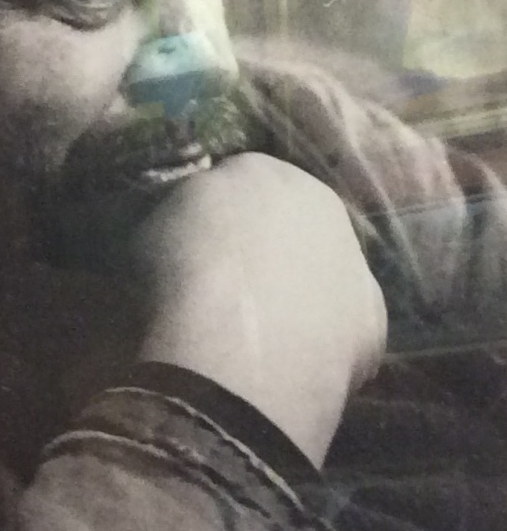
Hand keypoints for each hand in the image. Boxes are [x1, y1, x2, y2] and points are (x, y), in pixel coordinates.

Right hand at [130, 153, 387, 465]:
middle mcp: (322, 206)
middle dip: (266, 247)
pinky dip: (317, 338)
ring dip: (296, 292)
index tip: (191, 240)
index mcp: (263, 169)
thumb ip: (184, 210)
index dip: (215, 212)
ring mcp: (357, 264)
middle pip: (290, 222)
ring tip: (252, 329)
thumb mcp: (154, 221)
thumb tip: (189, 221)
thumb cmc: (179, 273)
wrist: (233, 348)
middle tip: (225, 283)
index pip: (240, 180)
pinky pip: (340, 326)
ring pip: (321, 273)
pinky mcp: (375, 324)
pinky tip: (285, 360)